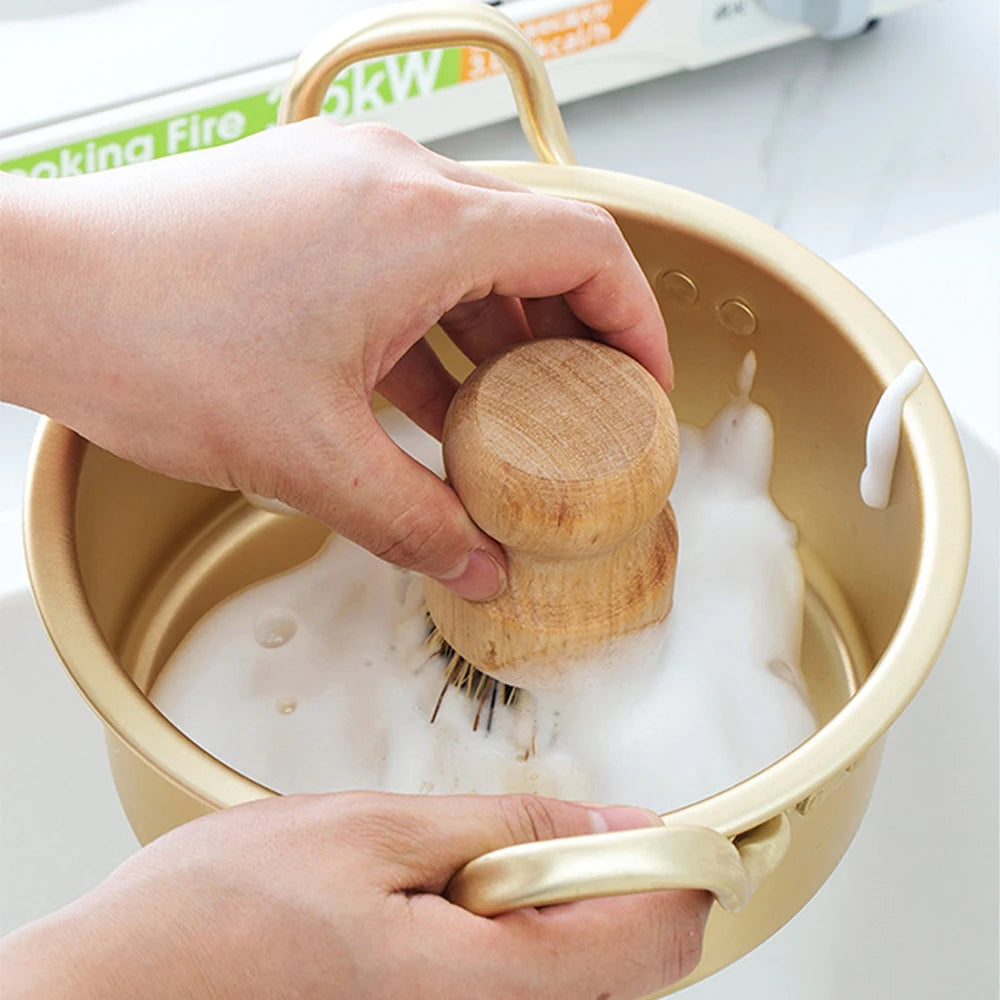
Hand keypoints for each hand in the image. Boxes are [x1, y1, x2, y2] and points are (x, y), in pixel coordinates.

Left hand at [0, 121, 671, 599]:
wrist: (38, 288)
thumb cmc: (156, 342)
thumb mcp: (312, 457)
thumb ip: (416, 520)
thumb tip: (479, 567)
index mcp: (423, 225)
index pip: (588, 247)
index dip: (636, 321)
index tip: (642, 384)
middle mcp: (396, 181)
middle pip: (537, 246)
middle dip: (573, 333)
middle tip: (583, 409)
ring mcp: (348, 181)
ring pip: (470, 251)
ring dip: (500, 331)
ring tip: (508, 416)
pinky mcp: (308, 199)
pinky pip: (407, 255)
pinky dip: (435, 321)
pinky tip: (428, 394)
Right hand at [0, 792, 709, 998]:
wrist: (118, 995)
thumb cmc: (220, 918)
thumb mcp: (374, 832)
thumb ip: (506, 830)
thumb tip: (615, 825)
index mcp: (488, 987)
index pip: (658, 940)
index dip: (689, 867)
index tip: (690, 821)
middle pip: (629, 967)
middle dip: (613, 881)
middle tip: (549, 827)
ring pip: (575, 976)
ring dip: (558, 904)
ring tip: (473, 860)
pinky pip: (522, 985)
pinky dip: (518, 929)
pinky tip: (453, 897)